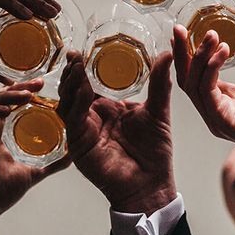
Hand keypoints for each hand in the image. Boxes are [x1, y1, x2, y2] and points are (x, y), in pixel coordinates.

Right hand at [0, 81, 69, 221]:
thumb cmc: (1, 193)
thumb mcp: (32, 173)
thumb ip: (51, 163)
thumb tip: (73, 155)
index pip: (9, 104)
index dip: (24, 92)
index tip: (42, 85)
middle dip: (19, 88)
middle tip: (38, 84)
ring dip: (6, 96)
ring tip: (26, 95)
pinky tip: (5, 109)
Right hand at [57, 51, 175, 213]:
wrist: (151, 183)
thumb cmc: (154, 151)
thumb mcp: (158, 111)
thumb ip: (160, 83)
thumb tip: (167, 54)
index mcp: (107, 108)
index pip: (89, 83)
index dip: (82, 67)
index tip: (80, 50)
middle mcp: (91, 117)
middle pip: (73, 89)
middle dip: (72, 72)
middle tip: (74, 54)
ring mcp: (83, 130)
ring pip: (68, 102)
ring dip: (71, 84)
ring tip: (76, 67)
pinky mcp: (79, 144)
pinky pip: (73, 120)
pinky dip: (76, 104)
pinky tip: (82, 91)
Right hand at [173, 10, 234, 158]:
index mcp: (219, 96)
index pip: (192, 74)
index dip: (185, 53)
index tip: (182, 31)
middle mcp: (212, 107)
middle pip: (185, 78)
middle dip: (182, 52)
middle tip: (181, 29)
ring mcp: (213, 116)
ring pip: (193, 83)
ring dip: (200, 56)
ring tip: (211, 35)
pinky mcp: (220, 120)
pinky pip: (207, 90)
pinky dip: (211, 68)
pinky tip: (222, 51)